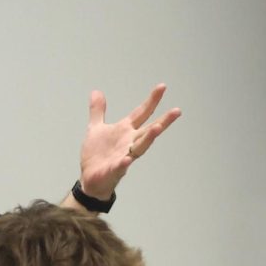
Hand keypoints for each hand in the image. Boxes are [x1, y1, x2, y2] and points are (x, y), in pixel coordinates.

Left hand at [77, 84, 180, 200]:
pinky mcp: (114, 170)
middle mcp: (128, 142)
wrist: (89, 179)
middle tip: (177, 111)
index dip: (151, 100)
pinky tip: (127, 160)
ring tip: (158, 128)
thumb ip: (98, 111)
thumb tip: (97, 92)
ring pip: (140, 147)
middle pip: (149, 130)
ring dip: (149, 138)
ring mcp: (124, 156)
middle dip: (163, 121)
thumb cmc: (97, 155)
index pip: (141, 113)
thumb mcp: (95, 128)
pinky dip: (124, 163)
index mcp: (125, 131)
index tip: (162, 87)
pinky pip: (121, 166)